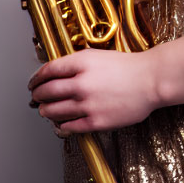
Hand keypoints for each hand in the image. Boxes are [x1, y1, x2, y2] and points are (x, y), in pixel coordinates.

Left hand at [28, 47, 160, 134]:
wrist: (150, 81)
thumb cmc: (128, 67)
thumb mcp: (99, 56)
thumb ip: (77, 63)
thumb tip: (57, 73)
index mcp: (82, 63)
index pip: (48, 71)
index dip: (36, 78)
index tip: (33, 82)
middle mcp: (81, 83)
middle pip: (47, 92)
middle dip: (38, 95)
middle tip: (36, 97)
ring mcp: (87, 104)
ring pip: (54, 111)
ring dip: (45, 111)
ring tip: (45, 110)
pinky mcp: (95, 122)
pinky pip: (69, 127)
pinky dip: (60, 125)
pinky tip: (60, 123)